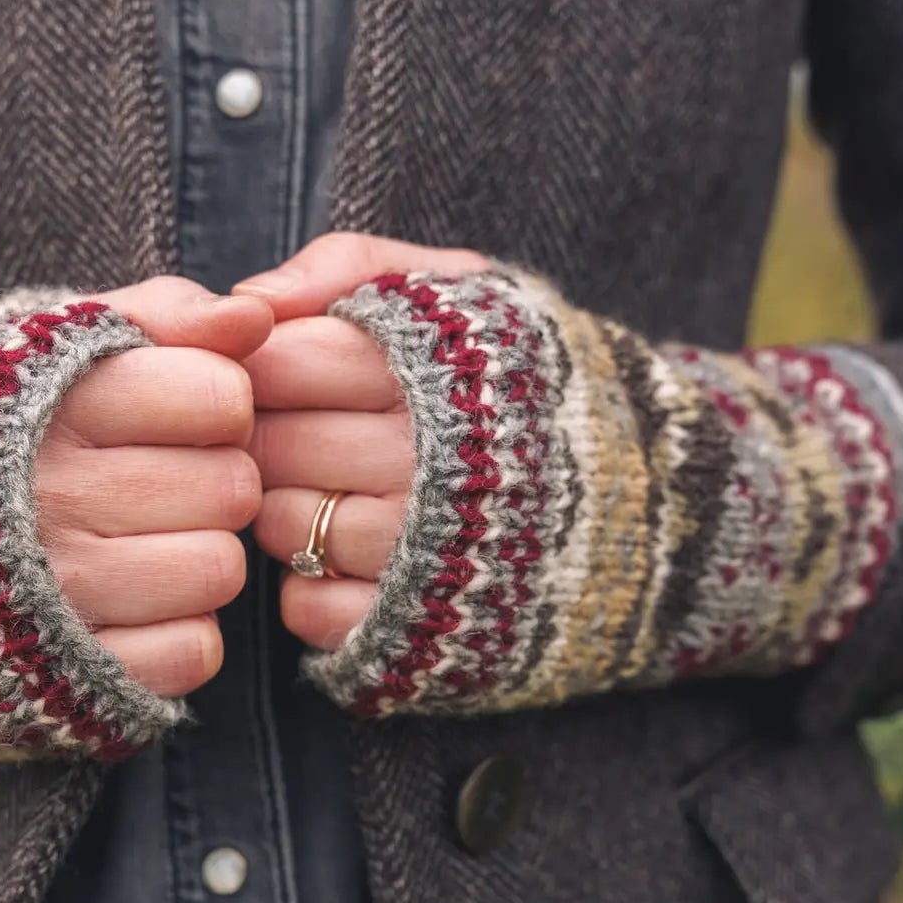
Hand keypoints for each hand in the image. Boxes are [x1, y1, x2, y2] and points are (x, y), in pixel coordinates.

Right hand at [38, 277, 272, 695]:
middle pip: (232, 488)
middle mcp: (51, 500)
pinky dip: (178, 632)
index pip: (221, 396)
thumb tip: (254, 317)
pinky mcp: (76, 677)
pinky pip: (197, 651)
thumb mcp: (60, 348)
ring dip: (200, 557)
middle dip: (213, 480)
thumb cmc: (4, 435)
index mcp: (55, 406)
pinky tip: (132, 605)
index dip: (216, 402)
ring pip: (220, 570)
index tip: (177, 414)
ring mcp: (60, 597)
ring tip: (145, 543)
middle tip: (162, 486)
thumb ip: (162, 315)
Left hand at [235, 233, 487, 649]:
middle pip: (278, 445)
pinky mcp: (417, 636)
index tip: (285, 369)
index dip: (269, 362)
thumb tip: (247, 300)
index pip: (291, 359)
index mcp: (443, 374)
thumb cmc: (525, 386)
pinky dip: (309, 587)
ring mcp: (429, 561)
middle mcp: (438, 468)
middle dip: (270, 433)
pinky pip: (309, 609)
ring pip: (286, 527)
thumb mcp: (463, 290)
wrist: (655, 508)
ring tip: (326, 492)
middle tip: (295, 432)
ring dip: (285, 510)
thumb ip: (353, 266)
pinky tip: (345, 561)